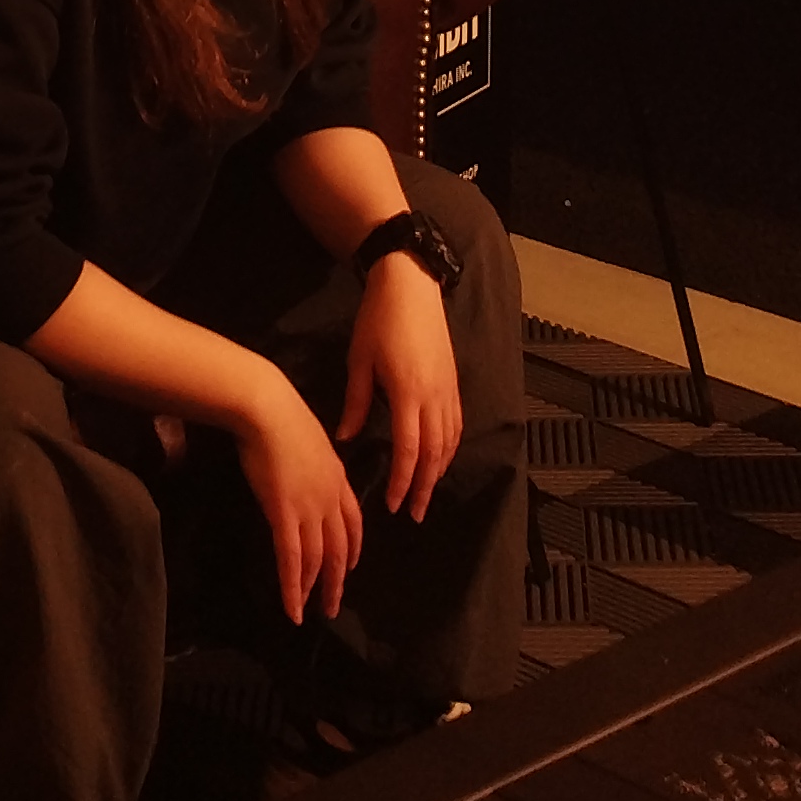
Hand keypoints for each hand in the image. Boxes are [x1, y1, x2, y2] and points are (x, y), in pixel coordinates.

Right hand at [229, 365, 363, 625]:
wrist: (268, 409)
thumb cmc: (282, 416)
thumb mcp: (309, 439)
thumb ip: (312, 462)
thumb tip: (304, 468)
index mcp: (338, 479)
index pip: (353, 522)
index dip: (353, 547)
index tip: (351, 565)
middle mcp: (329, 499)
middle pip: (339, 549)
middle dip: (337, 580)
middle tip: (333, 606)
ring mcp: (309, 508)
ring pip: (317, 559)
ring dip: (315, 589)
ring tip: (311, 611)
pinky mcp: (284, 515)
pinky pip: (291, 559)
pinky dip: (293, 587)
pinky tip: (293, 608)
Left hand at [338, 252, 462, 522]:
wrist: (411, 287)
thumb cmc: (378, 321)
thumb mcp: (359, 362)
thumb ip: (355, 402)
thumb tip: (344, 438)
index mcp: (408, 394)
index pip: (409, 451)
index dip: (402, 481)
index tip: (393, 504)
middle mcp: (434, 397)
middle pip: (434, 454)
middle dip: (424, 487)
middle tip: (414, 513)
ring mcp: (448, 390)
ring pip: (449, 442)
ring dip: (439, 472)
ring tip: (425, 494)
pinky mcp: (453, 383)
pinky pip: (456, 425)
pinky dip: (449, 448)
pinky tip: (441, 459)